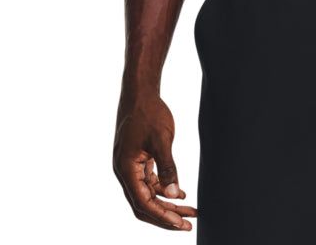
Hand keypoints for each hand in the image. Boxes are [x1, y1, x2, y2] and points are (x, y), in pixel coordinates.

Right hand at [113, 92, 197, 230]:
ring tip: (190, 211)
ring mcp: (130, 166)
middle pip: (144, 204)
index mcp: (126, 169)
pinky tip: (180, 194)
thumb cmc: (148, 112)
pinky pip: (149, 182)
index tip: (180, 223)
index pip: (143, 203)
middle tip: (188, 224)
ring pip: (148, 194)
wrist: (140, 92)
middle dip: (165, 216)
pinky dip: (164, 190)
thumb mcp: (162, 140)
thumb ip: (168, 168)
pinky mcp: (138, 160)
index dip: (162, 216)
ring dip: (167, 204)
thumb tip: (175, 195)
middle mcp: (125, 172)